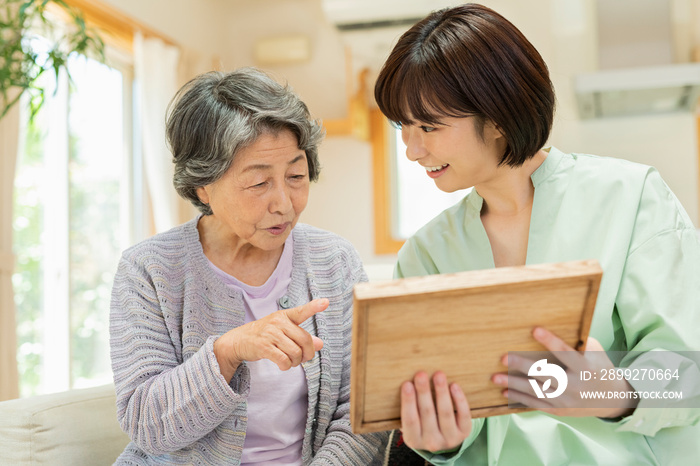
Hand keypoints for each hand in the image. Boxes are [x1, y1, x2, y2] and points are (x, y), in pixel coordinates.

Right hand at [214, 298, 326, 380]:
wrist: (239, 340)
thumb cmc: (265, 335)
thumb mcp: (283, 332)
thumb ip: (302, 337)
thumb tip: (320, 344)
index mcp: (284, 316)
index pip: (302, 311)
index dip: (314, 307)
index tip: (326, 302)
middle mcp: (278, 322)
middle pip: (305, 340)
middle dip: (308, 353)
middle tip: (304, 358)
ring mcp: (270, 334)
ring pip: (295, 352)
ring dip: (296, 362)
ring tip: (290, 361)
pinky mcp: (263, 347)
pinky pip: (284, 360)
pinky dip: (286, 366)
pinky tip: (283, 365)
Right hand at [400, 371, 471, 452]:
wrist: (444, 439)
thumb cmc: (423, 423)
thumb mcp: (412, 422)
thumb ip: (409, 408)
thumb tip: (404, 380)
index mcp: (413, 439)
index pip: (410, 420)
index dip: (408, 402)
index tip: (407, 384)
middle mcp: (431, 442)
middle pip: (427, 414)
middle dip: (424, 392)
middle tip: (421, 374)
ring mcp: (449, 439)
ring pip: (445, 413)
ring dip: (441, 392)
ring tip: (439, 375)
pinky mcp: (464, 433)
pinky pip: (463, 415)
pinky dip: (459, 400)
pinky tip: (454, 385)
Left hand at [492, 327, 637, 417]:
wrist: (611, 399)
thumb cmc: (598, 367)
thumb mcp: (596, 353)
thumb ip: (579, 342)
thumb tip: (557, 322)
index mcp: (585, 367)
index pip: (566, 352)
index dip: (551, 341)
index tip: (535, 329)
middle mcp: (575, 385)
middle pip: (546, 375)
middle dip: (523, 367)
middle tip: (503, 358)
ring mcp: (567, 400)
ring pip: (537, 392)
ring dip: (514, 385)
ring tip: (494, 378)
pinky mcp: (560, 410)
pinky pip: (537, 404)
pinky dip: (520, 399)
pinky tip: (504, 392)